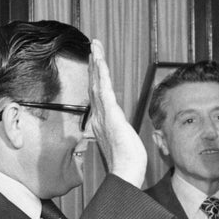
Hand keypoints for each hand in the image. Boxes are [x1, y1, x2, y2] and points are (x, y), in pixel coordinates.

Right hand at [87, 40, 146, 186]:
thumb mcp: (122, 145)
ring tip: (94, 46)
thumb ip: (118, 135)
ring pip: (97, 83)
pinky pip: (104, 88)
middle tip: (92, 48)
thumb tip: (118, 134)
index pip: (97, 95)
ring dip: (96, 63)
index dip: (95, 78)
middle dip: (94, 65)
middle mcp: (99, 116)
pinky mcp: (111, 114)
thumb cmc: (126, 163)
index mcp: (101, 122)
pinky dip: (101, 72)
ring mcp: (103, 114)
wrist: (126, 172)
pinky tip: (99, 60)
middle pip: (94, 85)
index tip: (95, 64)